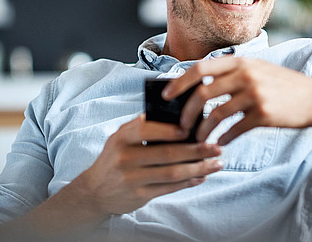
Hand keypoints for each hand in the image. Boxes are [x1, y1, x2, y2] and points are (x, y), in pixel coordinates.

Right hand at [71, 114, 222, 215]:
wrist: (95, 190)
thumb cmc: (115, 157)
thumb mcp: (121, 137)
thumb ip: (143, 125)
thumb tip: (177, 116)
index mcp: (122, 138)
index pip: (147, 129)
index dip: (170, 130)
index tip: (192, 128)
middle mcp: (125, 158)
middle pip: (167, 154)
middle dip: (196, 150)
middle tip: (216, 147)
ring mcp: (132, 179)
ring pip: (172, 173)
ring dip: (198, 168)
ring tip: (216, 163)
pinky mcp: (139, 195)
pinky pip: (170, 187)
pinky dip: (189, 181)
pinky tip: (202, 176)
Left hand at [163, 57, 311, 144]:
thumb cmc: (285, 86)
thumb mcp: (260, 69)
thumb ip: (234, 73)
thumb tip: (201, 86)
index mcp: (241, 62)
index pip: (201, 69)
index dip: (179, 82)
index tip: (167, 96)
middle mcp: (246, 75)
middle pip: (203, 93)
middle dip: (186, 112)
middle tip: (181, 126)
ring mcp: (254, 94)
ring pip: (216, 114)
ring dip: (203, 130)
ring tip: (199, 139)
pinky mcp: (263, 114)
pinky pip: (234, 129)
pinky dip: (223, 138)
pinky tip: (220, 143)